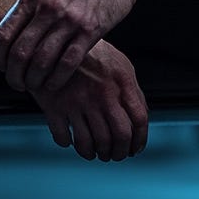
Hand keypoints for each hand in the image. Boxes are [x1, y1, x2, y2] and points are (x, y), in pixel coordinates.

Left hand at [0, 0, 139, 91]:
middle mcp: (48, 8)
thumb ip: (31, 5)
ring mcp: (69, 20)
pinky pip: (68, 62)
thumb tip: (13, 27)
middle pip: (20, 52)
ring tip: (34, 87)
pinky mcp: (90, 30)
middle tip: (17, 84)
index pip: (3, 34)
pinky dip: (57, 79)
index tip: (2, 68)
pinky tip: (54, 84)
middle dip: (15, 75)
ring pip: (42, 60)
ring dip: (34, 80)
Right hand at [27, 41, 148, 160]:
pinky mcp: (54, 106)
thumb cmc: (93, 56)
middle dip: (118, 153)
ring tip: (94, 153)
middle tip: (113, 156)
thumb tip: (144, 119)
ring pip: (91, 143)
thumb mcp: (120, 66)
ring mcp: (77, 101)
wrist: (56, 42)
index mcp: (121, 82)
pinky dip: (68, 145)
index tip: (134, 150)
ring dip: (94, 154)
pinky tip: (70, 140)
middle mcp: (101, 93)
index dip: (139, 140)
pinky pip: (64, 138)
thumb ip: (133, 91)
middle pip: (118, 136)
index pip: (139, 120)